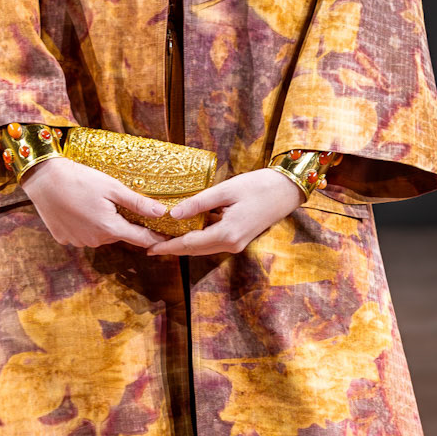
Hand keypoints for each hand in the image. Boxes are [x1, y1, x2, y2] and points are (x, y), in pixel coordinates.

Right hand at [23, 156, 165, 249]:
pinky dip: (85, 224)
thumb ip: (137, 203)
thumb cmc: (80, 179)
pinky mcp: (64, 238)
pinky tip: (79, 208)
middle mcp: (95, 240)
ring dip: (103, 223)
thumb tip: (162, 213)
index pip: (140, 238)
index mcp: (109, 228)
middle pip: (118, 234)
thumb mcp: (112, 187)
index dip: (155, 238)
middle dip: (123, 222)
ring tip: (95, 202)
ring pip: (100, 235)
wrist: (43, 178)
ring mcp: (78, 241)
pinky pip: (82, 234)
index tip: (167, 238)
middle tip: (118, 203)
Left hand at [147, 168, 303, 256]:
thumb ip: (199, 203)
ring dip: (184, 245)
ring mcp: (237, 244)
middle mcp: (231, 244)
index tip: (149, 248)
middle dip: (172, 248)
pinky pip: (213, 242)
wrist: (287, 190)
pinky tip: (186, 231)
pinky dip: (197, 239)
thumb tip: (173, 214)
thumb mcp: (226, 190)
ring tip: (163, 239)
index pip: (189, 244)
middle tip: (150, 245)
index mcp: (227, 234)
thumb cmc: (259, 185)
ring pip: (203, 248)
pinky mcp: (240, 238)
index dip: (167, 246)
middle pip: (194, 250)